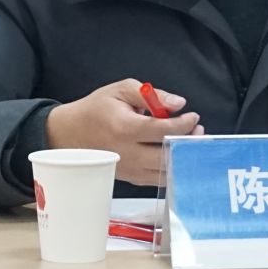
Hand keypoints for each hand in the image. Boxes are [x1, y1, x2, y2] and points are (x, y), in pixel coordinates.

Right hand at [44, 79, 202, 185]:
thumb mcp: (121, 90)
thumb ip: (152, 94)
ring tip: (187, 140)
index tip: (193, 116)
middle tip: (197, 130)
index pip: (163, 130)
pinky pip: (157, 179)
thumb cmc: (96, 109)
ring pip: (165, 171)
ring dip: (182, 156)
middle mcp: (127, 152)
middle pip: (168, 155)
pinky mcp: (130, 178)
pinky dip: (170, 168)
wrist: (70, 133)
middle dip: (188, 142)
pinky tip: (175, 153)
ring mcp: (129, 169)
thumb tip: (179, 103)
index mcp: (125, 128)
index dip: (184, 124)